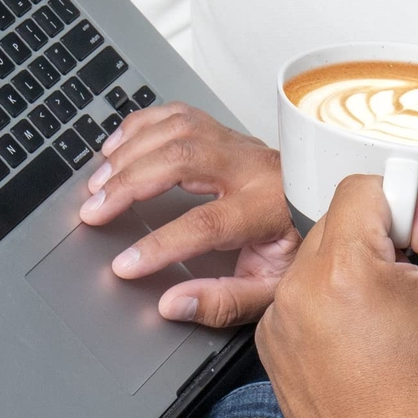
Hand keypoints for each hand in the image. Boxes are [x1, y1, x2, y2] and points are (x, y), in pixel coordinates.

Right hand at [77, 103, 299, 325]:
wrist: (322, 211)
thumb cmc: (297, 250)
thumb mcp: (272, 290)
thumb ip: (224, 302)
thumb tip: (173, 304)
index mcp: (269, 207)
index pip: (207, 223)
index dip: (162, 244)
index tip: (125, 264)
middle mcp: (253, 167)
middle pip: (183, 160)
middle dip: (130, 184)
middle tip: (94, 211)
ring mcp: (238, 144)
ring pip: (177, 130)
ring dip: (130, 153)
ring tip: (98, 184)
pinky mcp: (224, 133)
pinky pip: (179, 114)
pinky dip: (141, 125)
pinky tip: (116, 147)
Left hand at [255, 172, 417, 417]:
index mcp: (342, 268)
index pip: (362, 188)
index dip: (404, 207)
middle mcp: (296, 287)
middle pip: (339, 219)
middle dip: (380, 235)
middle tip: (411, 279)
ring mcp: (277, 316)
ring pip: (318, 255)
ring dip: (353, 267)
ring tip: (384, 315)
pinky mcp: (270, 341)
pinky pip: (297, 294)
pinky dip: (327, 300)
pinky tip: (358, 337)